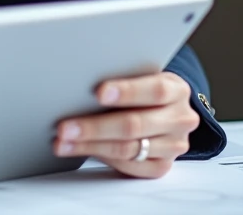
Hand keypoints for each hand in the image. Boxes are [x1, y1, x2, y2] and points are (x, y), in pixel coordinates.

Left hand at [53, 72, 199, 178]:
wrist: (164, 110)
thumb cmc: (142, 88)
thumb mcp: (140, 76)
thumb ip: (122, 80)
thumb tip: (79, 83)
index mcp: (177, 89)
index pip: (155, 90)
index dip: (127, 91)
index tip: (99, 92)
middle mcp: (180, 119)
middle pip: (135, 125)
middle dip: (95, 127)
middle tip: (65, 127)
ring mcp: (174, 146)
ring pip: (128, 149)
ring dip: (89, 146)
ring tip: (62, 142)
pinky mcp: (162, 166)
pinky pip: (129, 166)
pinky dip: (101, 157)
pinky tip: (79, 150)